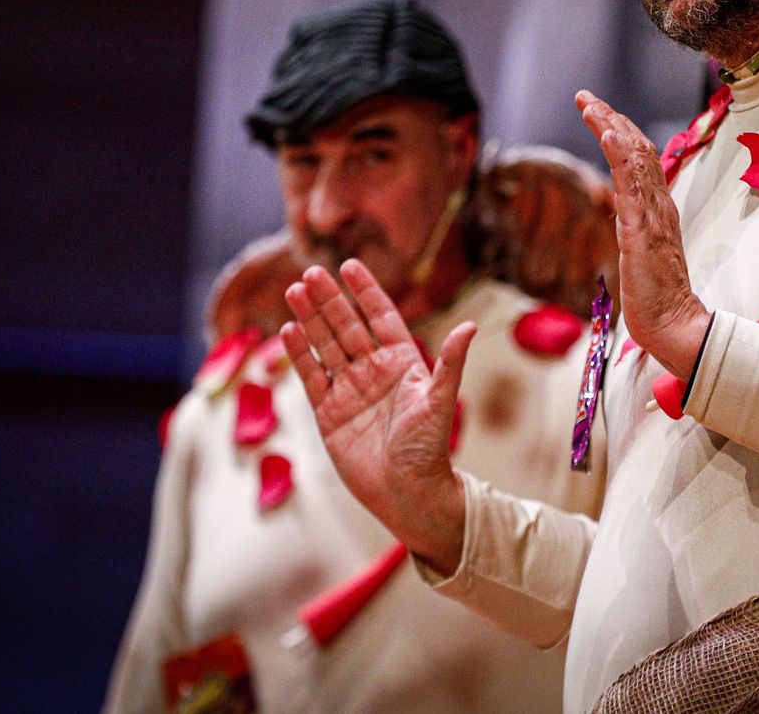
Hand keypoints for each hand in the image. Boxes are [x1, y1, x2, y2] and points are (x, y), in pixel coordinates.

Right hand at [280, 259, 468, 574]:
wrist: (407, 494)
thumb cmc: (429, 449)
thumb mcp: (439, 402)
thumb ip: (451, 363)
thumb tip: (470, 326)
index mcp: (401, 363)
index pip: (380, 317)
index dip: (365, 292)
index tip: (349, 265)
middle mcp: (373, 371)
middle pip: (346, 326)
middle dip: (329, 300)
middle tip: (312, 272)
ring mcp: (348, 390)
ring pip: (325, 346)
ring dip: (310, 319)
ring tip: (294, 291)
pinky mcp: (328, 413)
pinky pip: (311, 376)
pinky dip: (299, 354)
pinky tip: (288, 330)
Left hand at [576, 90, 711, 378]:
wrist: (673, 324)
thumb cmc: (656, 297)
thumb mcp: (639, 253)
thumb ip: (633, 227)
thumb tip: (619, 211)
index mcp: (657, 210)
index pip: (639, 160)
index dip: (619, 132)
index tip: (598, 111)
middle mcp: (658, 204)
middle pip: (636, 149)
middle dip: (610, 118)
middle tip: (585, 96)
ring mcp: (652, 213)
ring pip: (633, 157)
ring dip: (610, 125)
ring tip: (590, 104)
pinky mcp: (641, 228)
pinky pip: (631, 182)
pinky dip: (620, 153)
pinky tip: (606, 132)